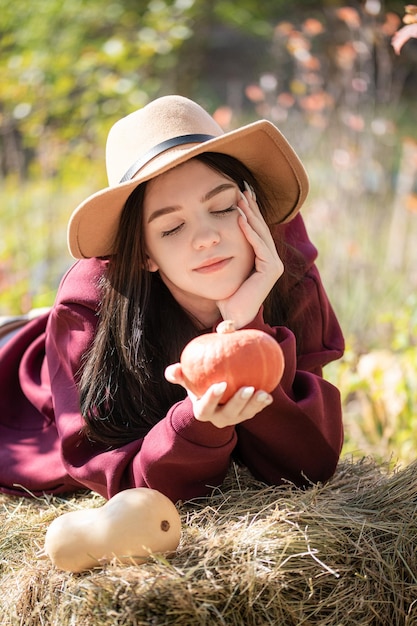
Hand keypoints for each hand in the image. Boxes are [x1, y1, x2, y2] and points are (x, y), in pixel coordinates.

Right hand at [165, 363, 272, 427]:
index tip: (221, 384)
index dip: (212, 399)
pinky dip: (262, 404)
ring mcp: (233, 418)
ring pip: (244, 415)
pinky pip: (254, 411)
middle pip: (228, 415)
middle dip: (238, 403)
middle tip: (247, 388)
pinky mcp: (245, 415)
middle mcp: (218, 418)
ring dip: (254, 405)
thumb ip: (179, 374)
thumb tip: (173, 369)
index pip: (205, 408)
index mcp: (202, 410)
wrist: (214, 393)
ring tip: (263, 392)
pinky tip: (269, 394)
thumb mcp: (188, 379)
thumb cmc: (198, 382)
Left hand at [216, 183, 283, 327]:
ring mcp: (273, 264)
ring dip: (250, 214)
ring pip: (260, 233)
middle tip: (242, 186)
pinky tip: (239, 218)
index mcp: (263, 259)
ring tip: (240, 197)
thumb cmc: (226, 297)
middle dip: (251, 206)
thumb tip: (211, 238)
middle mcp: (271, 260)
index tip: (239, 194)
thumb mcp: (224, 268)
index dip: (249, 211)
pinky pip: (258, 246)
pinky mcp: (271, 270)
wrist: (232, 318)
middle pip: (260, 227)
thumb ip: (224, 253)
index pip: (256, 230)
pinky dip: (249, 231)